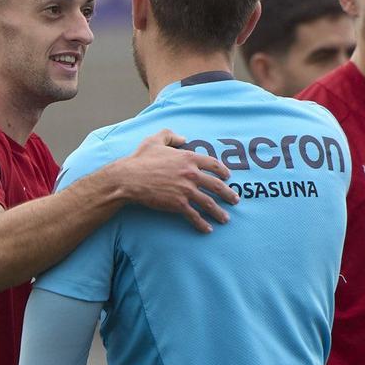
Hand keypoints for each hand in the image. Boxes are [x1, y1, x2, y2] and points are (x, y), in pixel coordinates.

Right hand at [113, 129, 236, 231]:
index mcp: (188, 158)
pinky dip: (202, 224)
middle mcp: (191, 174)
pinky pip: (194, 215)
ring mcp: (186, 190)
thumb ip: (170, 135)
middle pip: (217, 185)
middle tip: (235, 200)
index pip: (213, 164)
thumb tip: (183, 138)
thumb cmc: (140, 159)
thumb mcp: (155, 140)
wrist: (129, 178)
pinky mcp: (178, 204)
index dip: (223, 171)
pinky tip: (207, 229)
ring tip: (225, 219)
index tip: (228, 177)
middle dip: (229, 194)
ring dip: (219, 212)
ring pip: (209, 203)